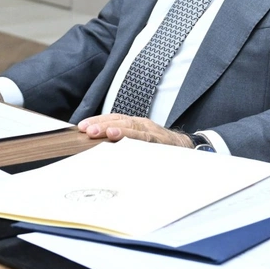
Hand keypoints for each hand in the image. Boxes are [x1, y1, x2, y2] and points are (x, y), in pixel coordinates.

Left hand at [76, 113, 193, 146]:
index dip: (98, 121)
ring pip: (134, 128)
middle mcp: (144, 125)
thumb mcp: (140, 142)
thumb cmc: (160, 147)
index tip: (81, 126)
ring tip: (103, 132)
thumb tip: (99, 145)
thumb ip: (123, 142)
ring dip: (118, 130)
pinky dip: (137, 140)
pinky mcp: (162, 143)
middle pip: (121, 120)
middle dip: (102, 124)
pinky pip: (148, 141)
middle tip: (86, 129)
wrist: (188, 149)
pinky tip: (127, 143)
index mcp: (136, 124)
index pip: (114, 118)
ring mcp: (153, 133)